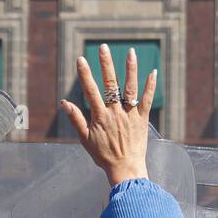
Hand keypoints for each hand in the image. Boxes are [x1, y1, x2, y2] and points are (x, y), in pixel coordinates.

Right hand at [59, 44, 155, 186]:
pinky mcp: (142, 120)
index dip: (85, 74)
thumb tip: (64, 103)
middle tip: (103, 47)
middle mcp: (115, 112)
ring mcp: (130, 115)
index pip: (91, 91)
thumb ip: (76, 119)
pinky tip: (153, 72)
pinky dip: (150, 86)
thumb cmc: (103, 156)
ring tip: (131, 52)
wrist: (125, 169)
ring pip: (131, 88)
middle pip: (110, 84)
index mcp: (100, 117)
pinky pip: (148, 100)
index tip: (81, 59)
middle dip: (106, 64)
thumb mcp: (85, 140)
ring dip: (131, 69)